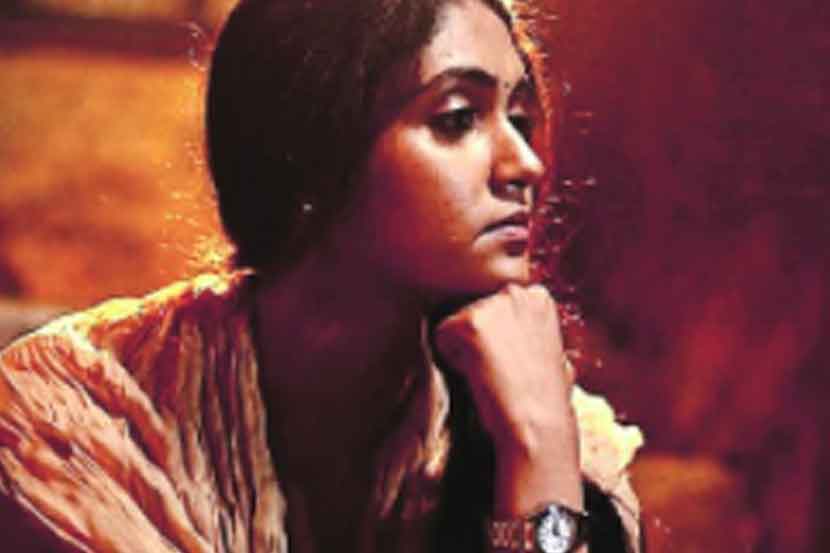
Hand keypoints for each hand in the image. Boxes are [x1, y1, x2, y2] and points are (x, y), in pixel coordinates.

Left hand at [434, 283, 582, 514]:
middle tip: (499, 369)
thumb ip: (528, 329)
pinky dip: (451, 359)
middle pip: (472, 308)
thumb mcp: (549, 351)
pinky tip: (478, 374)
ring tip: (491, 373)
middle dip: (478, 337)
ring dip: (464, 348)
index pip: (494, 305)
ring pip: (455, 322)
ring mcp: (493, 305)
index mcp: (538, 297)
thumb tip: (509, 329)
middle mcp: (516, 292)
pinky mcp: (469, 323)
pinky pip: (440, 336)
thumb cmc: (544, 398)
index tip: (511, 361)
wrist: (538, 424)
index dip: (498, 336)